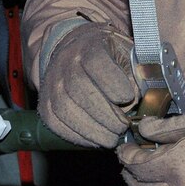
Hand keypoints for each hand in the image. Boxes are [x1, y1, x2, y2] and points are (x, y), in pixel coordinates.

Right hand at [37, 23, 138, 147]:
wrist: (73, 49)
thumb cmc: (107, 54)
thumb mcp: (125, 53)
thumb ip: (135, 73)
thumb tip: (139, 100)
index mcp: (89, 45)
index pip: (95, 61)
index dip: (111, 82)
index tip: (127, 97)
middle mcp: (66, 62)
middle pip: (79, 88)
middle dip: (104, 114)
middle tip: (123, 127)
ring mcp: (52, 82)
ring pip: (65, 109)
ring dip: (91, 130)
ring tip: (112, 138)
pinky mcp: (46, 103)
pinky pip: (55, 123)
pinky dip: (76, 136)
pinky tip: (94, 140)